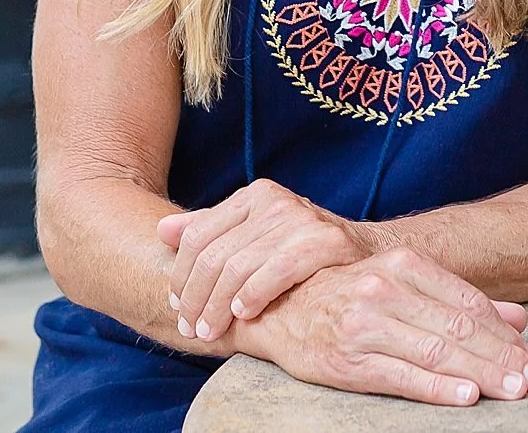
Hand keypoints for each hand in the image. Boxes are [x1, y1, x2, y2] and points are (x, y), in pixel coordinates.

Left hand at [159, 179, 372, 343]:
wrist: (366, 255)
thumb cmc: (301, 252)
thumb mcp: (254, 236)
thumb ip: (211, 231)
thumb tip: (162, 230)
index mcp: (254, 195)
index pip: (198, 235)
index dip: (181, 275)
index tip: (176, 306)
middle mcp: (275, 200)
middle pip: (214, 255)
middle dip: (196, 298)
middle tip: (190, 329)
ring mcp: (301, 218)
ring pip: (238, 267)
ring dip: (217, 306)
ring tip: (210, 332)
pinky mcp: (325, 240)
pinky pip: (275, 271)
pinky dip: (253, 295)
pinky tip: (243, 314)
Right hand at [240, 246, 527, 404]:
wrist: (275, 308)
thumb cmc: (346, 296)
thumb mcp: (402, 286)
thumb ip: (460, 300)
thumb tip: (520, 320)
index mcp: (402, 265)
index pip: (468, 302)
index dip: (505, 334)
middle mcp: (385, 290)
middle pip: (459, 327)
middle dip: (503, 357)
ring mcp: (365, 326)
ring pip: (437, 351)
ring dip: (481, 374)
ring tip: (513, 390)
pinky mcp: (347, 361)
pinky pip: (402, 377)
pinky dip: (438, 387)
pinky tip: (466, 396)